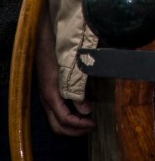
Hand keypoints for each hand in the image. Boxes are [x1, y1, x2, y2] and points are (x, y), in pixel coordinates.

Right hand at [36, 18, 93, 135]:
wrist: (45, 40)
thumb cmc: (59, 53)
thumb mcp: (71, 70)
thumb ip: (78, 89)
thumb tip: (86, 110)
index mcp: (51, 94)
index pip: (64, 118)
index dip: (79, 124)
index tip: (93, 123)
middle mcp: (47, 99)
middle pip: (58, 126)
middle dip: (75, 131)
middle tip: (92, 127)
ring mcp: (48, 96)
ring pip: (56, 121)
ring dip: (72, 126)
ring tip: (88, 122)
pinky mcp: (51, 92)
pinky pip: (58, 112)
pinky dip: (70, 117)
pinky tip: (83, 110)